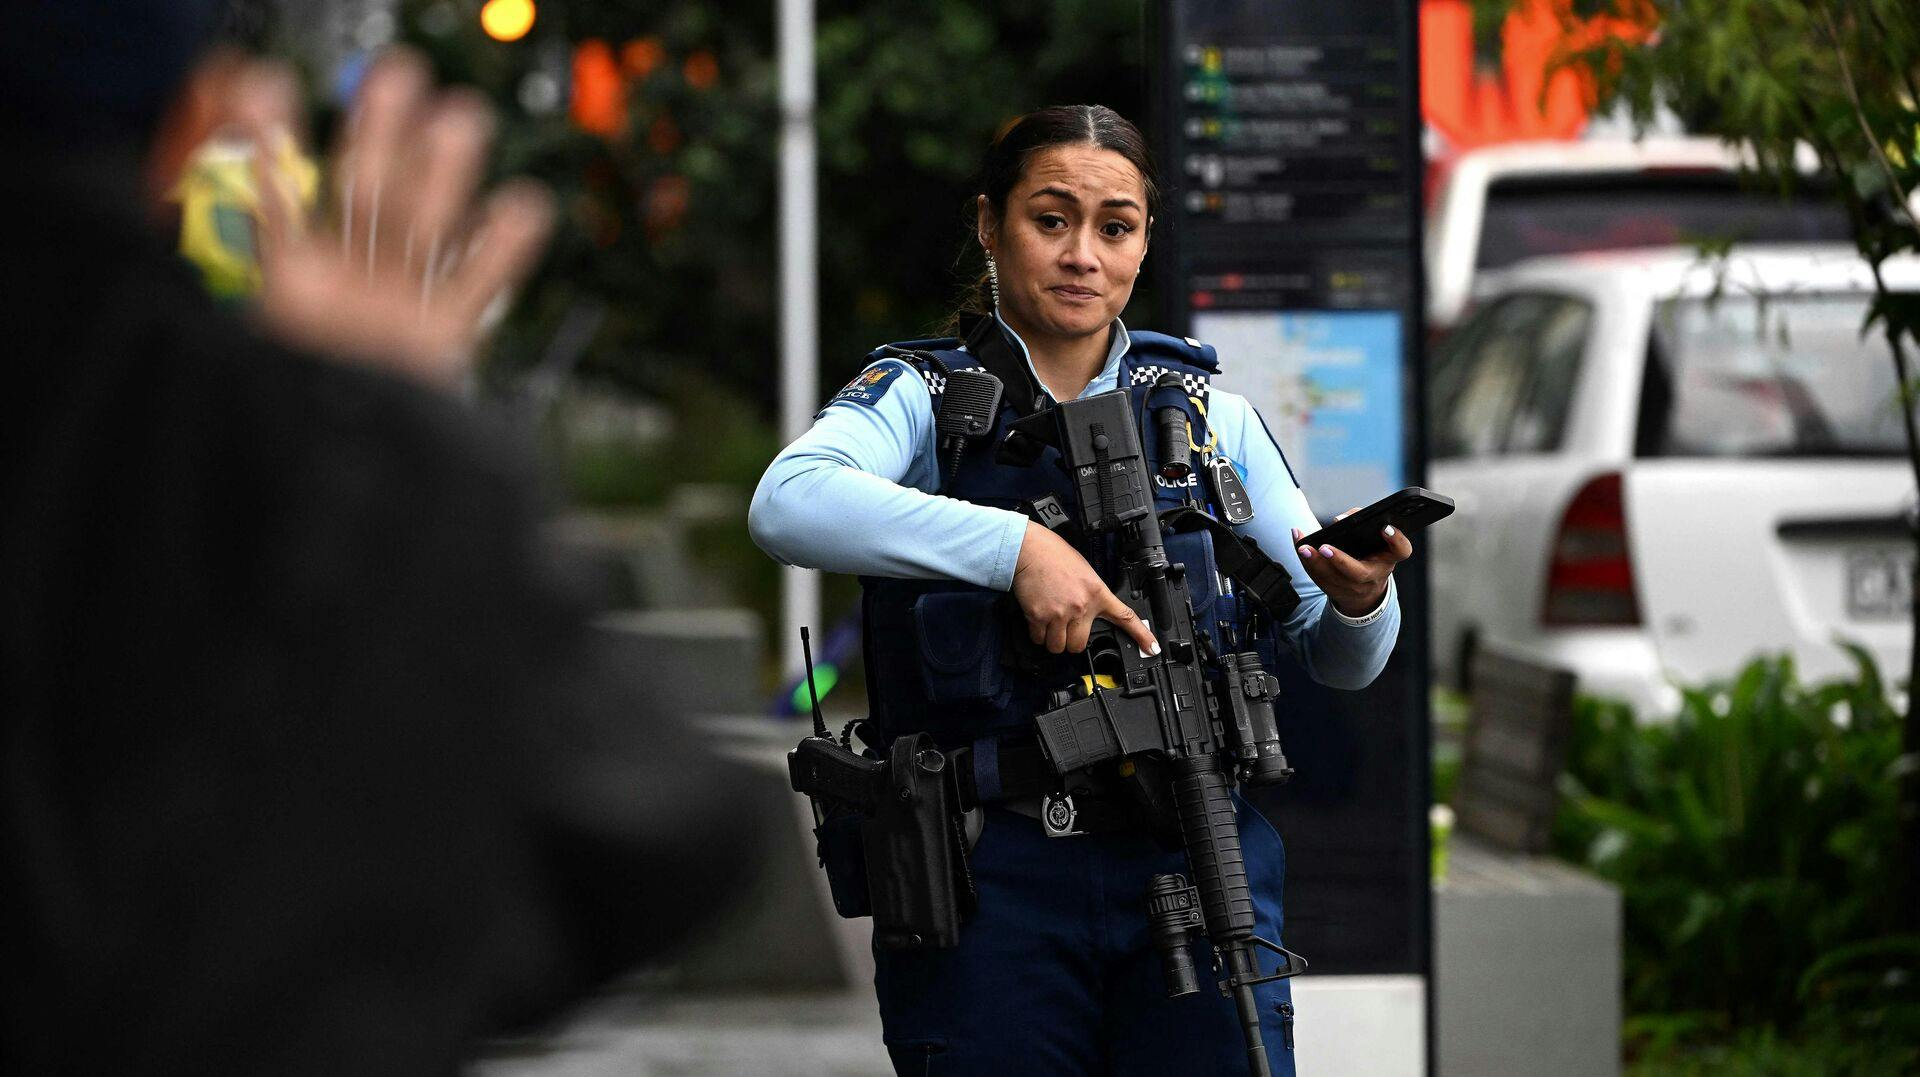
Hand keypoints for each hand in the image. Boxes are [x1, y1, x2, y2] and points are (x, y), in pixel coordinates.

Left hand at [243, 50, 553, 386]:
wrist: (333, 495)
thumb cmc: (279, 409)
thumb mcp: (245, 310)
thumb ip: (247, 229)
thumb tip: (232, 137)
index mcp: (276, 280)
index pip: (272, 191)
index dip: (270, 135)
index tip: (269, 82)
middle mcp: (335, 287)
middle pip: (362, 192)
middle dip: (382, 131)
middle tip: (402, 76)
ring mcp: (390, 312)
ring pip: (422, 225)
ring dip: (444, 171)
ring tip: (463, 118)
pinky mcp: (437, 342)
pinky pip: (475, 285)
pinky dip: (504, 247)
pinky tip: (524, 204)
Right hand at [1011, 522, 1160, 655]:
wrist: (1031, 550)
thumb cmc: (1055, 557)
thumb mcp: (1085, 573)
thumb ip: (1091, 596)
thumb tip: (1090, 615)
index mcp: (1097, 593)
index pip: (1125, 617)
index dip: (1141, 636)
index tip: (1152, 649)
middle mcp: (1081, 606)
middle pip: (1079, 645)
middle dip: (1070, 641)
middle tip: (1065, 627)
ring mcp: (1060, 614)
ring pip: (1058, 646)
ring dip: (1052, 640)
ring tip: (1050, 622)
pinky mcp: (1039, 617)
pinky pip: (1039, 639)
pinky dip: (1037, 634)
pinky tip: (1038, 618)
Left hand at [1293, 507, 1412, 617]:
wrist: (1365, 592)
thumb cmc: (1371, 555)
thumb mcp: (1376, 541)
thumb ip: (1362, 523)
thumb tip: (1339, 521)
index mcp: (1388, 559)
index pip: (1401, 550)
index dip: (1396, 539)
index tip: (1385, 528)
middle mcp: (1373, 576)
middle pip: (1358, 573)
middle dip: (1340, 560)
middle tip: (1324, 547)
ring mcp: (1353, 587)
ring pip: (1332, 578)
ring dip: (1314, 562)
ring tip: (1303, 546)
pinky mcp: (1334, 591)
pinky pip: (1318, 578)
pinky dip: (1306, 561)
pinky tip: (1298, 544)